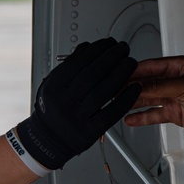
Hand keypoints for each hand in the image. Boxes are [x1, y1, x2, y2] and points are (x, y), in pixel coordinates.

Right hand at [16, 38, 139, 169]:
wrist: (48, 140)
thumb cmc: (52, 110)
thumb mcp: (52, 86)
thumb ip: (69, 67)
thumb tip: (87, 48)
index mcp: (53, 88)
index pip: (77, 63)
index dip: (95, 50)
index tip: (108, 43)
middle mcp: (63, 102)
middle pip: (92, 74)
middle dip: (111, 58)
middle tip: (122, 49)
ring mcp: (77, 117)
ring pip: (103, 91)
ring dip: (121, 74)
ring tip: (130, 63)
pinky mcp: (90, 131)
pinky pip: (112, 112)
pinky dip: (126, 99)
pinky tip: (135, 87)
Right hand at [123, 56, 183, 133]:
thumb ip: (159, 86)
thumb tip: (138, 85)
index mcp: (180, 67)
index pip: (151, 66)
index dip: (134, 71)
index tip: (119, 75)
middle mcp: (176, 80)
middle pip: (148, 83)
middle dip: (131, 87)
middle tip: (114, 91)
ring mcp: (175, 97)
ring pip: (149, 98)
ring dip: (134, 101)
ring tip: (118, 104)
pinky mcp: (176, 113)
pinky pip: (155, 113)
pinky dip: (143, 116)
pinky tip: (131, 118)